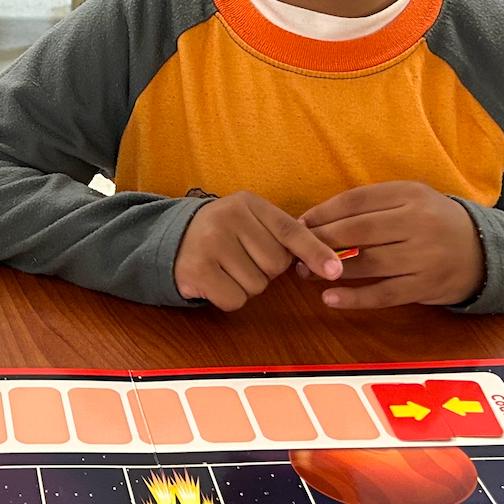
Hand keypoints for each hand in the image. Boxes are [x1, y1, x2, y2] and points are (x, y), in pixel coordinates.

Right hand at [174, 192, 345, 311]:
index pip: (290, 229)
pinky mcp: (197, 270)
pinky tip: (215, 281)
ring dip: (246, 285)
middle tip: (241, 258)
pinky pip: (236, 299)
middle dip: (265, 270)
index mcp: (248, 203)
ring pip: (257, 285)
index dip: (315, 251)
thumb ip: (283, 234)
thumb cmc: (221, 234)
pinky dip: (229, 298)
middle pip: (276, 264)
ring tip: (225, 269)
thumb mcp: (249, 221)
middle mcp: (228, 218)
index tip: (334, 270)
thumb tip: (330, 262)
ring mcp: (210, 243)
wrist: (169, 240)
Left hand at [301, 182, 484, 308]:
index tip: (299, 223)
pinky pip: (385, 294)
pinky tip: (330, 298)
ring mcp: (424, 256)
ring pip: (369, 262)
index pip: (357, 200)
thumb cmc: (434, 222)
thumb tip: (316, 217)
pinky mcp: (426, 286)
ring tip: (304, 272)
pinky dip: (355, 298)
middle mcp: (419, 222)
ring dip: (331, 270)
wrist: (484, 251)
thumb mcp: (410, 199)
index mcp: (411, 194)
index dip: (323, 212)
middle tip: (294, 249)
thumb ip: (371, 204)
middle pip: (359, 230)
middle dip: (321, 240)